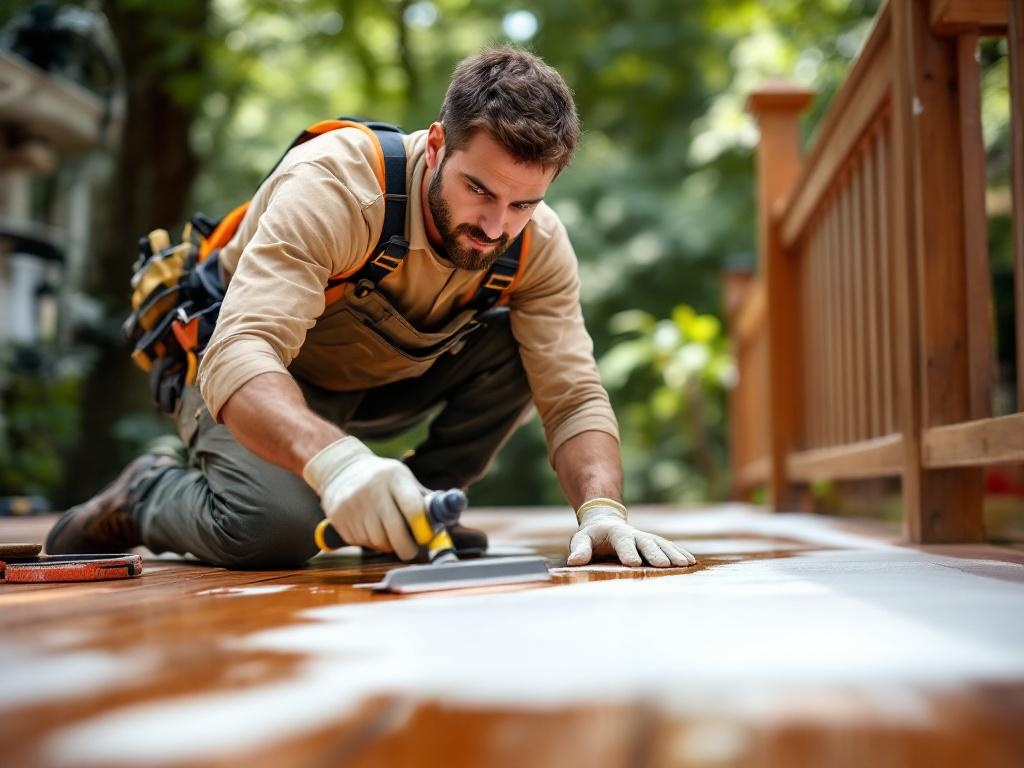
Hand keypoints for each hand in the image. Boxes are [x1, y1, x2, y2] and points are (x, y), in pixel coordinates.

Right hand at [303, 436, 423, 560]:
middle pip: (395, 531)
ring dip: (387, 545)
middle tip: (411, 551)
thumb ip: (424, 498)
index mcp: (393, 476)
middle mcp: (372, 489)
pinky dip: (370, 543)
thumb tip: (449, 517)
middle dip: (407, 547)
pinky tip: (370, 529)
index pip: (413, 508)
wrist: (341, 469)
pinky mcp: (338, 517)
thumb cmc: (382, 478)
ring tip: (388, 535)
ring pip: (377, 541)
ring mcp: (352, 503)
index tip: (425, 538)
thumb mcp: (403, 479)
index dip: (422, 529)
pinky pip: (361, 542)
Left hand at [567, 499, 695, 567]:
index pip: (622, 542)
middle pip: (646, 543)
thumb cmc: (593, 536)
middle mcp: (634, 534)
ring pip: (662, 544)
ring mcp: (646, 538)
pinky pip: (669, 547)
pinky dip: (680, 553)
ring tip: (685, 564)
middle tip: (663, 565)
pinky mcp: (655, 543)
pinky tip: (691, 562)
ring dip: (673, 554)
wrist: (607, 520)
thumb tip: (573, 562)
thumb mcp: (582, 539)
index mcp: (615, 533)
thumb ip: (580, 549)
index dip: (628, 552)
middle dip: (655, 554)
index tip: (634, 564)